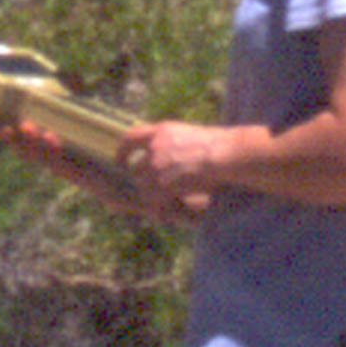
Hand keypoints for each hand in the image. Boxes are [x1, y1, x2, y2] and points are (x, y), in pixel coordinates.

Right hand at [2, 115, 197, 221]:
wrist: (199, 202)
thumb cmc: (178, 183)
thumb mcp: (149, 162)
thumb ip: (133, 153)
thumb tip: (121, 141)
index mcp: (101, 175)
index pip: (63, 156)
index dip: (37, 144)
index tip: (15, 127)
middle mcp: (95, 183)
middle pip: (53, 162)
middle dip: (26, 146)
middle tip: (0, 127)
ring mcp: (100, 189)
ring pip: (60, 167)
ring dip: (38, 149)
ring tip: (20, 131)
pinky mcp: (110, 194)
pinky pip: (82, 173)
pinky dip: (62, 156)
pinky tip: (48, 140)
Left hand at [115, 119, 234, 221]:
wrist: (225, 154)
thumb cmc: (216, 144)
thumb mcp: (188, 134)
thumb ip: (170, 141)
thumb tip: (161, 152)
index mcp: (160, 132)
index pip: (130, 138)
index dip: (122, 151)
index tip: (120, 162)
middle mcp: (155, 147)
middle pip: (137, 169)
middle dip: (144, 181)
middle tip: (155, 190)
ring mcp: (158, 166)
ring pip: (144, 187)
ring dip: (152, 196)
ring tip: (163, 203)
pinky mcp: (164, 184)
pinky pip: (154, 201)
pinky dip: (158, 209)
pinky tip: (163, 214)